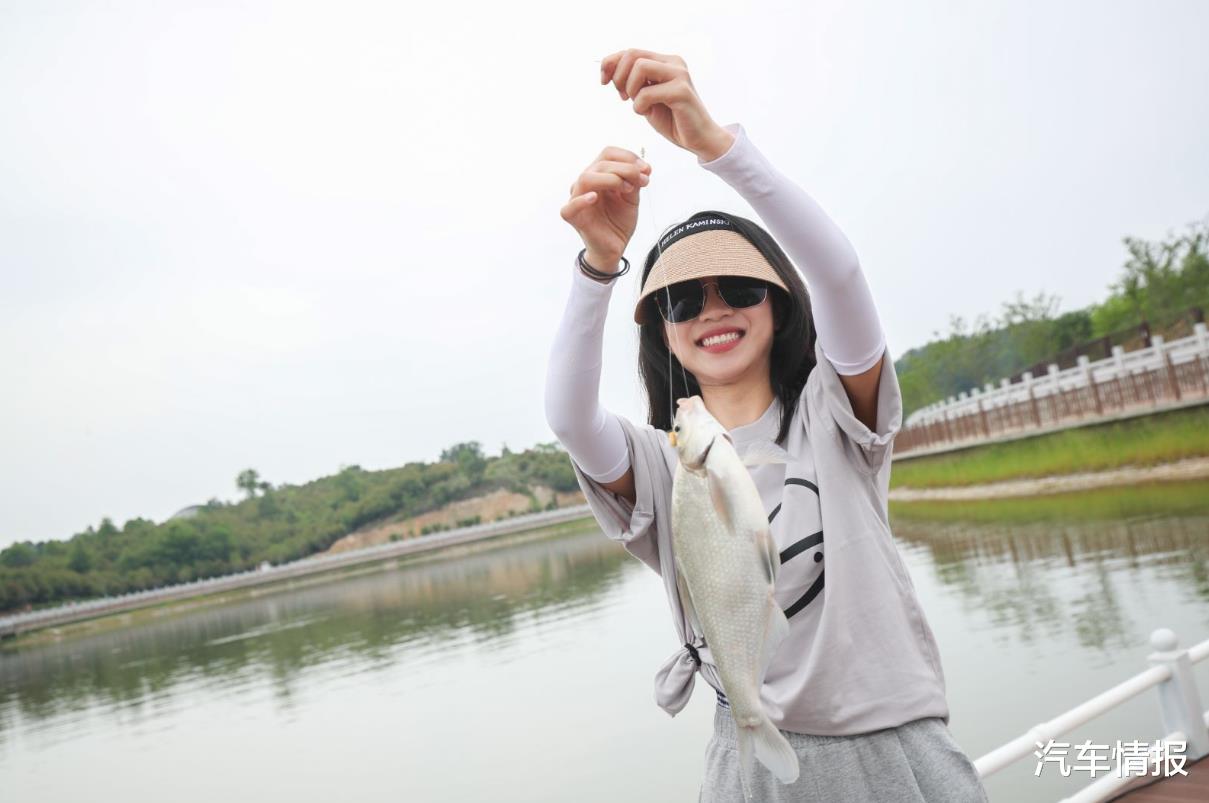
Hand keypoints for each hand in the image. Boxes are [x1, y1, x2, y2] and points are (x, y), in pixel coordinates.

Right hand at [560, 146, 651, 270]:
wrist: (615, 247)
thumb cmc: (619, 221)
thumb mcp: (632, 198)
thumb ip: (634, 181)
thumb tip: (643, 168)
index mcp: (598, 175)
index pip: (607, 154)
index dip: (628, 157)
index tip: (646, 169)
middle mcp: (585, 183)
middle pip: (600, 164)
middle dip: (626, 169)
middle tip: (643, 180)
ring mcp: (577, 199)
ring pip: (586, 178)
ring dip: (610, 179)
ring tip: (626, 188)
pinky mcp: (573, 217)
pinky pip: (570, 207)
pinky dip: (581, 200)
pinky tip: (594, 198)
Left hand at [600, 49, 734, 161]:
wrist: (699, 139)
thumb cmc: (672, 119)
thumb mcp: (645, 97)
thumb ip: (632, 82)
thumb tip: (608, 69)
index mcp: (665, 61)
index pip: (630, 51)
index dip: (610, 63)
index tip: (603, 81)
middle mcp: (674, 63)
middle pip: (632, 54)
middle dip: (619, 76)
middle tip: (622, 97)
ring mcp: (679, 75)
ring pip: (640, 67)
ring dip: (630, 88)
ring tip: (637, 104)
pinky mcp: (681, 92)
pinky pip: (647, 92)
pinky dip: (639, 105)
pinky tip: (646, 113)